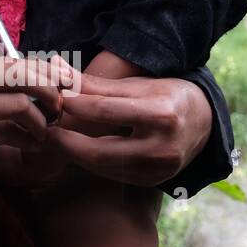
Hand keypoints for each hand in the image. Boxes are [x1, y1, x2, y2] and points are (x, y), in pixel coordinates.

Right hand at [0, 53, 73, 195]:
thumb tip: (0, 70)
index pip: (4, 60)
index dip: (35, 71)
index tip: (52, 84)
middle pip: (16, 73)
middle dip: (46, 87)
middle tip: (59, 103)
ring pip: (17, 103)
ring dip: (41, 118)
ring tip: (44, 129)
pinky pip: (7, 134)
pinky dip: (27, 139)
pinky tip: (32, 145)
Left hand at [45, 73, 212, 186]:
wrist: (203, 122)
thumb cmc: (164, 95)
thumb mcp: (135, 84)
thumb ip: (94, 82)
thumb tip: (54, 65)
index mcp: (161, 113)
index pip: (105, 110)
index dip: (74, 104)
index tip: (52, 99)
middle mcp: (163, 146)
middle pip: (101, 150)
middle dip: (66, 142)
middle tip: (43, 130)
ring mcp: (159, 169)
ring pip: (103, 167)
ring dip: (74, 155)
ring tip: (53, 139)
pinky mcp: (152, 182)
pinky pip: (113, 175)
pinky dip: (91, 163)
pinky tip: (75, 151)